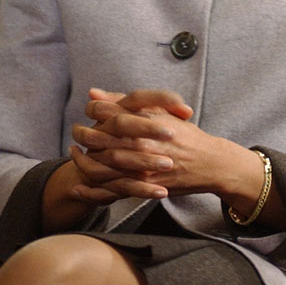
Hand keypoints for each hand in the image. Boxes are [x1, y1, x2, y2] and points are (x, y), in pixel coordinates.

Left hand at [70, 88, 225, 202]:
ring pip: (101, 164)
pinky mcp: (143, 185)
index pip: (107, 112)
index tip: (88, 113)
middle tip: (76, 133)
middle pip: (99, 137)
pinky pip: (110, 189)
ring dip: (82, 161)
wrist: (210, 163)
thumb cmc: (186, 135)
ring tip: (75, 155)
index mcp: (145, 120)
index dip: (93, 111)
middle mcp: (141, 141)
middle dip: (83, 135)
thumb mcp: (160, 112)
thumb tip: (93, 93)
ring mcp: (141, 165)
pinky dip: (91, 190)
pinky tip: (78, 186)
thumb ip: (125, 103)